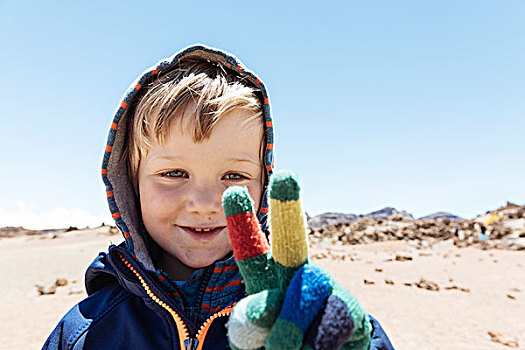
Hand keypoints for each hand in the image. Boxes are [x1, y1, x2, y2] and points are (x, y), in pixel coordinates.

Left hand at [222, 171, 370, 349]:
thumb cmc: (281, 342)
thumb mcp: (254, 336)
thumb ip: (249, 324)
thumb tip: (260, 311)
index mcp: (266, 279)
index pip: (251, 250)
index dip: (242, 222)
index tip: (233, 191)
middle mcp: (295, 275)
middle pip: (291, 238)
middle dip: (288, 207)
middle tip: (286, 177)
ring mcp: (323, 288)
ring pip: (306, 290)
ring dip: (292, 325)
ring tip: (283, 348)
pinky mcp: (347, 307)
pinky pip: (331, 317)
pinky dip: (319, 337)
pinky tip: (318, 343)